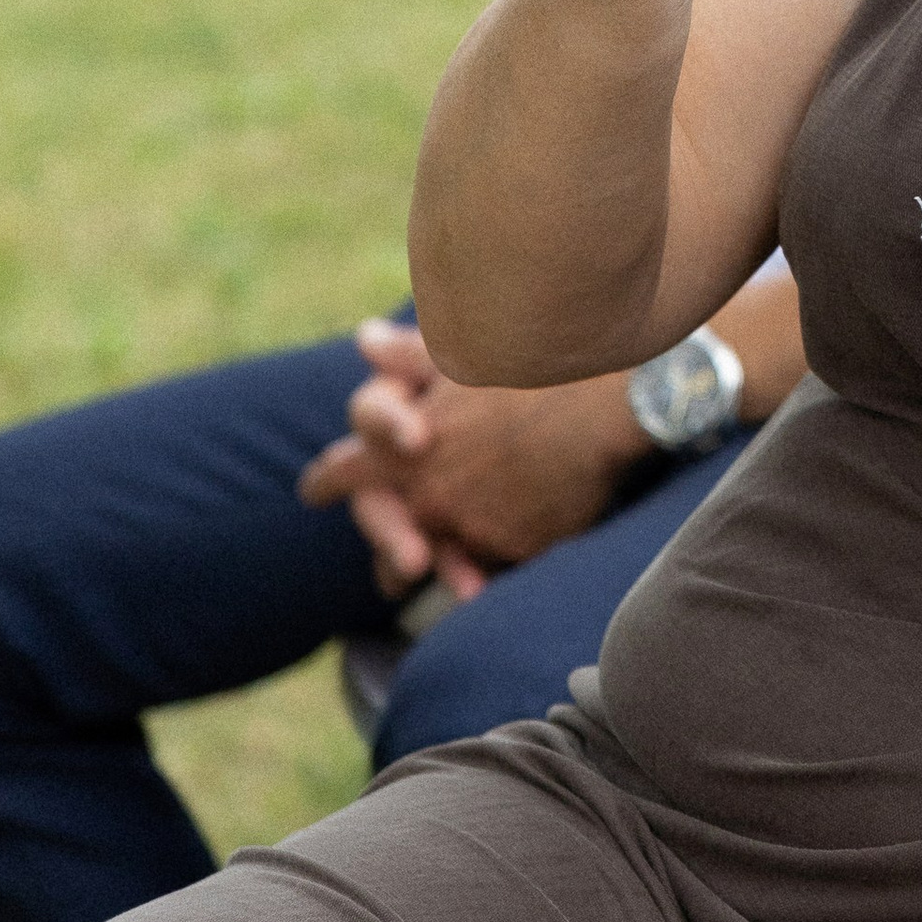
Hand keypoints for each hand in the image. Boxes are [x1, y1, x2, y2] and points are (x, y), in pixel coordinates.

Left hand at [295, 322, 654, 599]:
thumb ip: (407, 357)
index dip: (327, 481)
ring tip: (458, 580)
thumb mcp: (461, 351)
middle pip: (392, 539)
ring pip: (445, 563)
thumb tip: (364, 340)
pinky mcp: (517, 551)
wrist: (608, 397)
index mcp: (404, 450)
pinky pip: (498, 566)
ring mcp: (472, 529)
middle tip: (396, 566)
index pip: (343, 474)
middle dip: (391, 550)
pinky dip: (501, 562)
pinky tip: (518, 552)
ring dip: (447, 570)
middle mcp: (429, 497)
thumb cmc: (533, 361)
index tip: (313, 489)